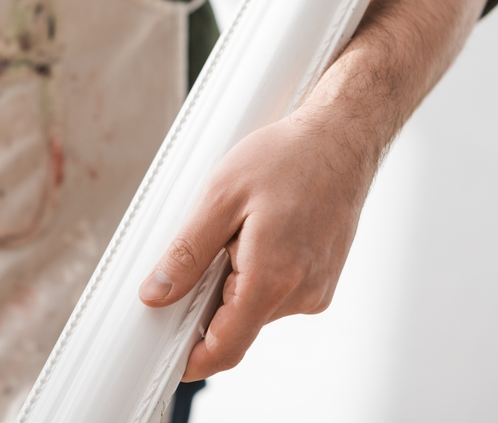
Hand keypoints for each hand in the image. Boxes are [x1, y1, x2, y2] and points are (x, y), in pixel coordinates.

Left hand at [138, 104, 375, 380]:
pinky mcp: (322, 279)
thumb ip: (186, 253)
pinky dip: (257, 274)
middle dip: (207, 303)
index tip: (166, 358)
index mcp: (273, 278)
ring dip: (234, 283)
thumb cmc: (288, 157)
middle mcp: (301, 294)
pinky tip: (257, 233)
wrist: (341, 137)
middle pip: (238, 327)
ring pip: (257, 308)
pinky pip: (277, 293)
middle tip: (195, 257)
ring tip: (236, 230)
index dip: (191, 360)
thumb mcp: (220, 198)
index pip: (226, 348)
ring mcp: (316, 289)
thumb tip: (156, 293)